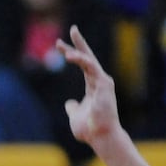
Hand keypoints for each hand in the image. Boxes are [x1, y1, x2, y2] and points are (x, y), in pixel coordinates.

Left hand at [56, 25, 120, 148]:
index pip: (82, 64)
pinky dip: (82, 60)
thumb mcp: (75, 116)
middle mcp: (99, 81)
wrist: (100, 137)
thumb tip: (69, 104)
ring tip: (62, 49)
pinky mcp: (105, 84)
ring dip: (76, 52)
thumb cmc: (90, 129)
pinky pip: (92, 67)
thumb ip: (73, 108)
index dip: (72, 53)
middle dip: (79, 43)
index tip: (60, 45)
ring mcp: (103, 82)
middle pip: (87, 57)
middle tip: (72, 29)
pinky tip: (70, 56)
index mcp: (92, 85)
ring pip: (89, 60)